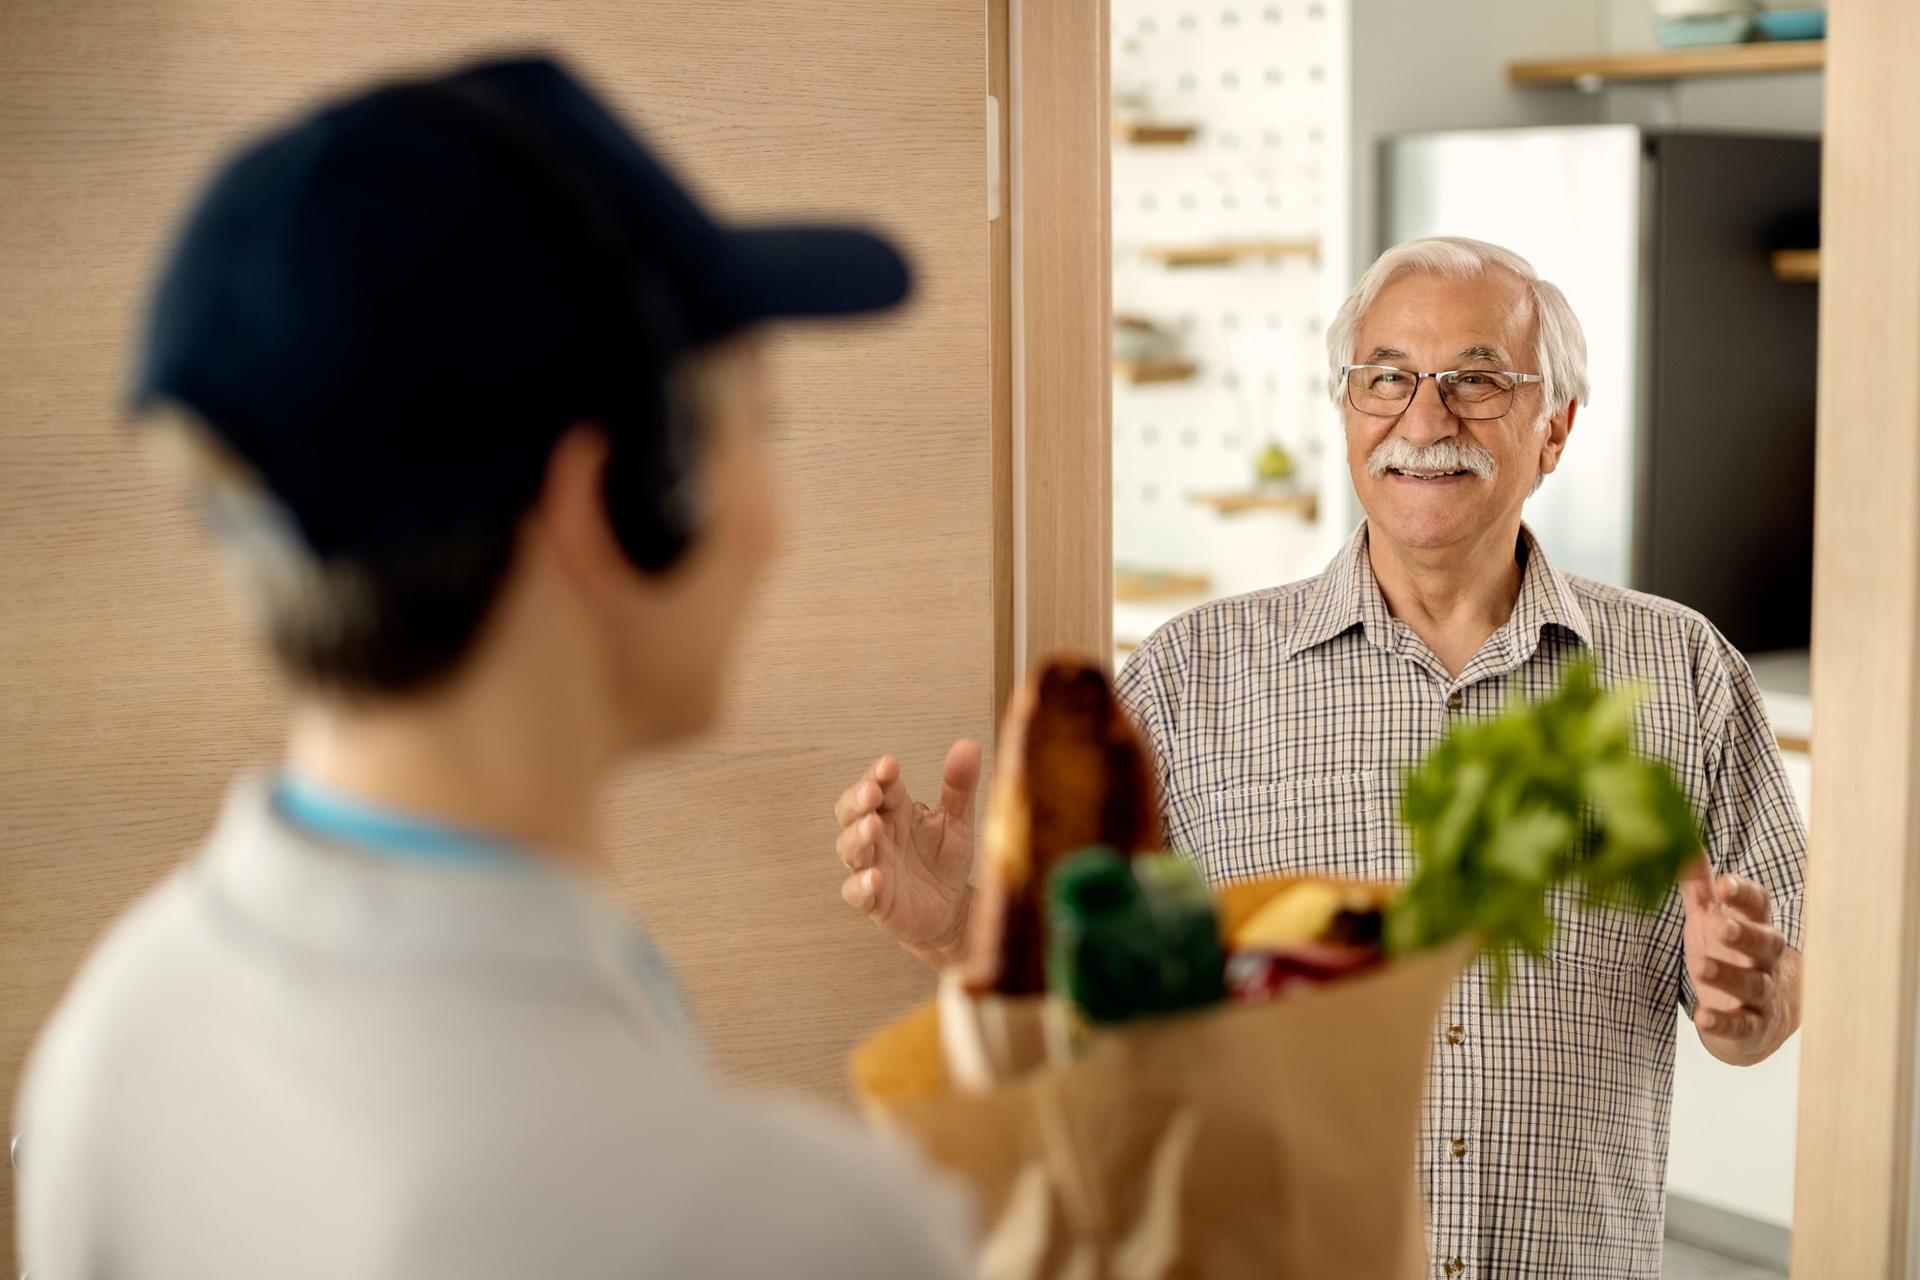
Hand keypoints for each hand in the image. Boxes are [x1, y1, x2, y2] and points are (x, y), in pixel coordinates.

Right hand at [834, 740, 980, 968]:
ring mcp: (872, 866)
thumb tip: (968, 745)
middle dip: (857, 800)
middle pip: (850, 812)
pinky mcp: (873, 900)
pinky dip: (860, 885)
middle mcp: (878, 836)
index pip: (878, 785)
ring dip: (856, 836)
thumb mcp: (958, 820)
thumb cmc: (946, 860)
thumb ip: (960, 786)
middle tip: (872, 792)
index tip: (890, 765)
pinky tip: (875, 878)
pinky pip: (855, 892)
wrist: (951, 909)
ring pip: (848, 849)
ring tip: (872, 827)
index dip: (878, 774)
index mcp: (896, 811)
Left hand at [1680, 860, 1798, 1065]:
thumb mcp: (1709, 917)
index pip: (1759, 906)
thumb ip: (1698, 886)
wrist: (1758, 1017)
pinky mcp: (1752, 1026)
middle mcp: (1765, 959)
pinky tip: (1703, 1018)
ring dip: (1729, 976)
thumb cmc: (1729, 954)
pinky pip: (1742, 1026)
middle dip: (1743, 933)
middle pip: (1764, 943)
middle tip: (1721, 925)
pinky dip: (1724, 1023)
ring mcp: (1762, 994)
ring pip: (1754, 984)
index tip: (1724, 883)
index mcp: (1755, 926)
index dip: (1743, 894)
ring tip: (1700, 967)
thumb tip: (1682, 842)